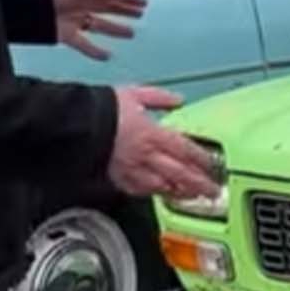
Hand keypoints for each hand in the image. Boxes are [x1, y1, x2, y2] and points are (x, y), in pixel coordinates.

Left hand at [53, 0, 146, 59]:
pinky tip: (106, 55)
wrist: (25, 8)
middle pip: (108, 8)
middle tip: (141, 13)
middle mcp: (81, 4)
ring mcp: (75, 20)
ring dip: (116, 29)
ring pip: (100, 25)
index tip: (143, 2)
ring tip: (131, 33)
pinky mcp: (66, 35)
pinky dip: (96, 51)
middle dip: (125, 10)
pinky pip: (85, 44)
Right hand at [107, 86, 219, 200]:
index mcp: (153, 134)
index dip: (202, 160)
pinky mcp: (118, 178)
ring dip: (180, 193)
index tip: (213, 166)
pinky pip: (140, 190)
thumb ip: (159, 98)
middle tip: (213, 191)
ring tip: (192, 197)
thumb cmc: (103, 109)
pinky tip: (160, 194)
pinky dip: (153, 193)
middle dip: (199, 184)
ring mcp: (133, 169)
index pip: (185, 150)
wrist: (76, 125)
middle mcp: (146, 155)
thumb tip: (177, 99)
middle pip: (179, 174)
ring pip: (162, 186)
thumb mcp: (134, 94)